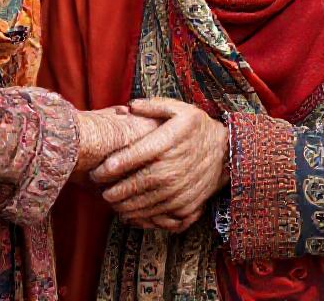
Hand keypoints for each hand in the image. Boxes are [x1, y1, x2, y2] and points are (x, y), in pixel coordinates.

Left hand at [90, 97, 228, 232]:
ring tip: (110, 201)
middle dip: (112, 190)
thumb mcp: (178, 108)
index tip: (96, 171)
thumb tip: (129, 107)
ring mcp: (179, 192)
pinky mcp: (186, 207)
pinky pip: (159, 217)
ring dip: (123, 205)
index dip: (111, 167)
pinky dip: (141, 218)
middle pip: (134, 185)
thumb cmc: (197, 128)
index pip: (132, 157)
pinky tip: (129, 214)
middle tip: (98, 189)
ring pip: (144, 204)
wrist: (226, 153)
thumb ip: (152, 105)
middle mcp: (172, 170)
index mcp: (166, 144)